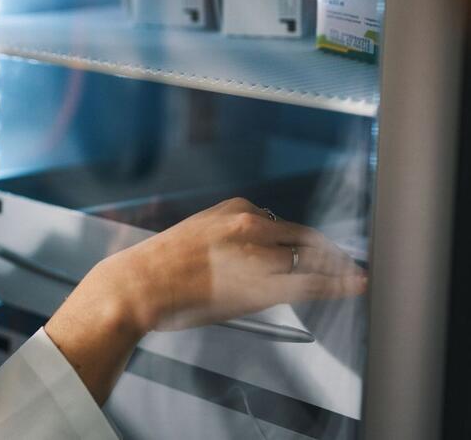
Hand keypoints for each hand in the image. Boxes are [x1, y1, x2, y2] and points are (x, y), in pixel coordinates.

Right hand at [44, 197, 366, 403]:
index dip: (309, 242)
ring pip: (308, 261)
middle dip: (329, 255)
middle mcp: (251, 225)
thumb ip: (230, 239)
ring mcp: (259, 254)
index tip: (321, 252)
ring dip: (327, 272)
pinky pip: (311, 283)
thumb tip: (253, 254)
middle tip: (346, 266)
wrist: (139, 284)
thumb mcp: (196, 236)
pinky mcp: (263, 284)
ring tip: (347, 280)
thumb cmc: (159, 267)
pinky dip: (339, 284)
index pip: (286, 224)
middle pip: (305, 239)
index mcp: (234, 210)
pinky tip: (354, 285)